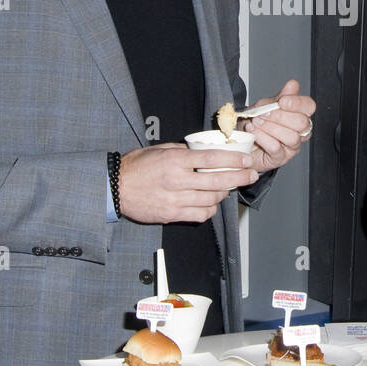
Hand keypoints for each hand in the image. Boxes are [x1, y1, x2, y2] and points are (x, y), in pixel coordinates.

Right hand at [117, 143, 257, 223]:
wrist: (115, 187)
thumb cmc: (137, 166)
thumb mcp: (160, 150)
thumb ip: (183, 151)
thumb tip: (204, 151)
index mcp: (175, 161)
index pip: (212, 160)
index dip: (233, 161)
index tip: (246, 160)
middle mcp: (177, 181)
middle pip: (217, 181)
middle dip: (239, 178)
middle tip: (251, 175)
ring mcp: (175, 200)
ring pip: (211, 200)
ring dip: (224, 194)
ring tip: (229, 187)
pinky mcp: (172, 214)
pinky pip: (199, 215)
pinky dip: (210, 210)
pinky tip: (211, 203)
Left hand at [243, 79, 315, 173]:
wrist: (240, 141)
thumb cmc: (256, 123)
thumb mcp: (264, 105)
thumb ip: (279, 96)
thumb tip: (293, 84)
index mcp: (299, 114)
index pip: (309, 106)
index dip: (298, 103)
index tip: (282, 101)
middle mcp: (299, 132)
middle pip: (302, 123)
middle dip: (280, 116)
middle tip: (263, 113)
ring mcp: (292, 147)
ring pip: (291, 137)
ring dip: (270, 127)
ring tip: (255, 123)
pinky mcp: (280, 158)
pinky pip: (276, 148)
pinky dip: (262, 137)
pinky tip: (253, 132)